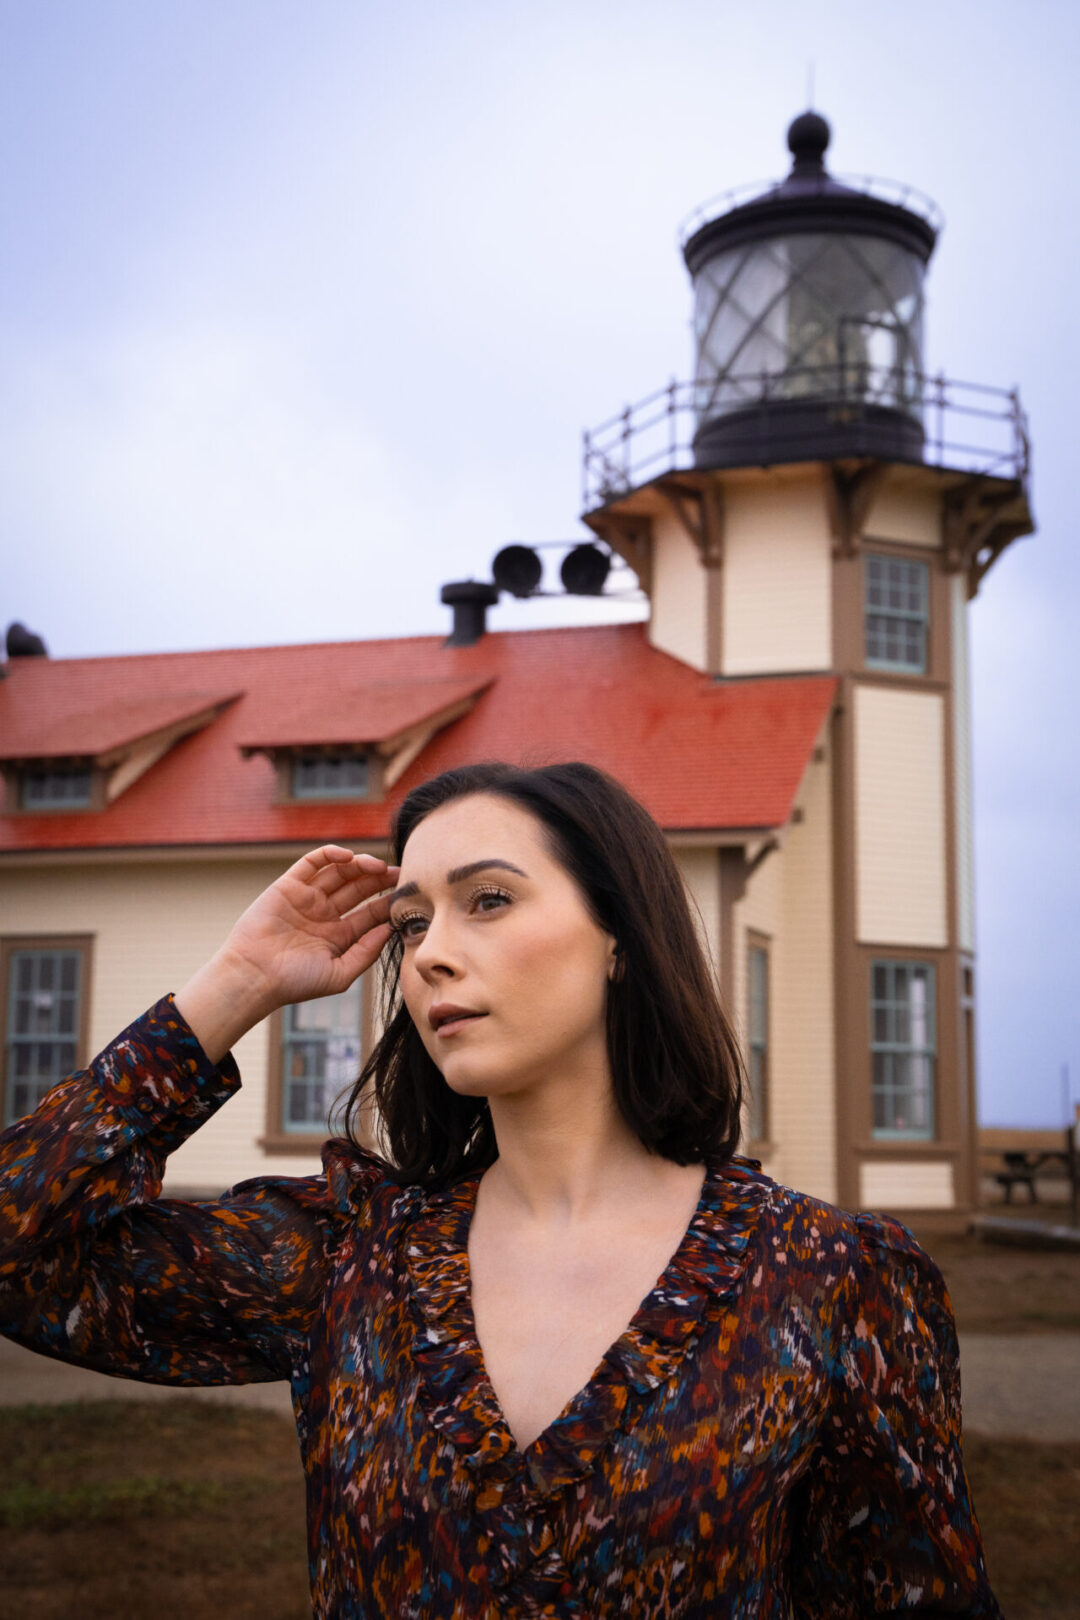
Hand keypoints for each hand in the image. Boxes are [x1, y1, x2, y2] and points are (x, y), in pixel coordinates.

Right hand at [176, 847, 399, 1061]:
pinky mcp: (288, 886)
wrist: (254, 976)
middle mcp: (325, 914)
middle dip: (379, 879)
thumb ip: (366, 952)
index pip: (371, 913)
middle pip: (359, 888)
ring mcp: (307, 898)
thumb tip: (390, 929)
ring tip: (377, 866)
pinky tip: (347, 857)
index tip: (407, 894)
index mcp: (339, 935)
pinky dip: (330, 854)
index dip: (388, 901)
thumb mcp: (339, 974)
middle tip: (399, 872)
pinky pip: (312, 862)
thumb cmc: (295, 983)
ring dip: (359, 865)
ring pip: (339, 872)